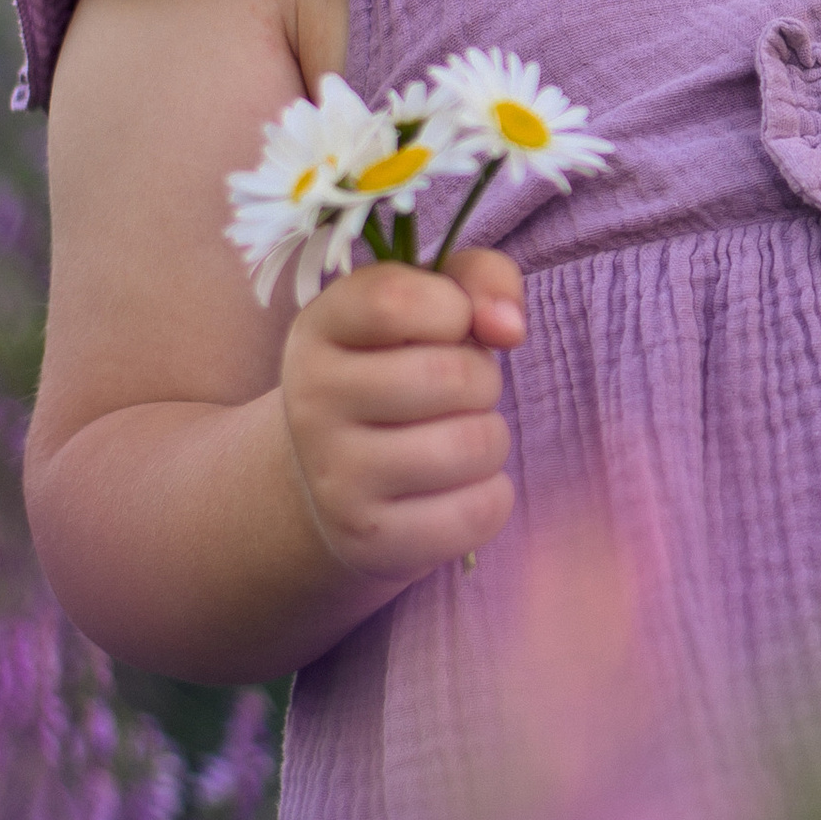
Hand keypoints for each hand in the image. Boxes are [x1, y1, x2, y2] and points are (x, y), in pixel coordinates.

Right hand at [278, 248, 525, 578]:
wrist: (337, 482)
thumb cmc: (402, 372)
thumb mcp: (428, 306)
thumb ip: (479, 279)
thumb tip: (509, 327)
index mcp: (319, 330)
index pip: (395, 299)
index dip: (452, 307)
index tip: (450, 324)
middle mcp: (311, 401)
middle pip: (452, 376)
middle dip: (481, 379)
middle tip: (455, 393)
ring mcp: (335, 477)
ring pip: (473, 446)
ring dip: (489, 438)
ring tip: (454, 438)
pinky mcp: (370, 541)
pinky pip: (480, 510)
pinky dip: (490, 496)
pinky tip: (454, 488)